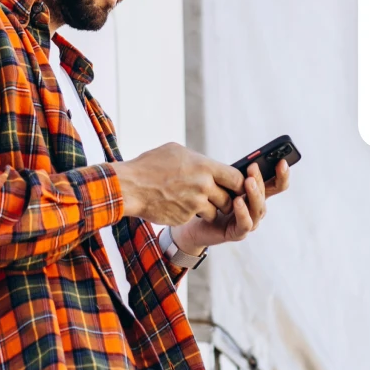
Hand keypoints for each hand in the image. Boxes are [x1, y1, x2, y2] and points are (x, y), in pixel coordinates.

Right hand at [112, 142, 243, 226]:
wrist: (130, 187)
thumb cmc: (150, 165)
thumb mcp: (177, 151)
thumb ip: (198, 160)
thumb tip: (209, 164)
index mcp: (205, 167)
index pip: (236, 178)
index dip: (239, 184)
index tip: (236, 186)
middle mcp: (203, 186)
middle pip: (229, 199)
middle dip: (225, 200)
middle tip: (218, 198)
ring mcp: (194, 204)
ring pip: (214, 212)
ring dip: (209, 209)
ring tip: (195, 201)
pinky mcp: (184, 218)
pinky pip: (196, 218)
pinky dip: (191, 214)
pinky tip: (179, 205)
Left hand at [171, 159, 290, 253]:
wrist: (193, 224)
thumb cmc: (211, 199)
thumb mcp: (225, 183)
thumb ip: (236, 175)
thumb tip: (248, 162)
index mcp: (256, 194)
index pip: (276, 185)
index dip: (282, 174)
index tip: (282, 162)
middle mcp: (256, 208)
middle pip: (266, 194)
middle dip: (260, 180)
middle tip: (253, 168)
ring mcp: (249, 221)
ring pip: (258, 209)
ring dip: (254, 194)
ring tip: (247, 182)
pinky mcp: (238, 233)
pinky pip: (245, 223)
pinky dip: (243, 212)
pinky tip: (237, 202)